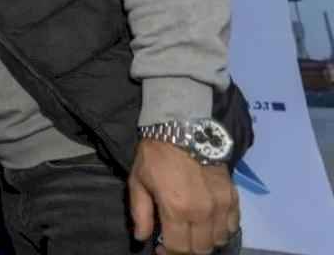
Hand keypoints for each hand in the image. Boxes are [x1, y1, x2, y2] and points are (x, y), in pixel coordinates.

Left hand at [129, 138, 238, 254]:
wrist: (183, 129)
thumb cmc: (155, 156)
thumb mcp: (138, 182)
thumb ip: (140, 213)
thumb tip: (142, 238)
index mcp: (177, 209)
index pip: (179, 248)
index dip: (168, 254)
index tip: (161, 249)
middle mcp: (203, 212)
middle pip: (201, 249)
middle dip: (187, 250)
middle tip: (176, 241)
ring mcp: (221, 205)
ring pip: (219, 240)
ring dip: (206, 242)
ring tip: (193, 233)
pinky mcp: (233, 196)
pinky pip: (233, 224)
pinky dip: (223, 229)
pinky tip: (210, 223)